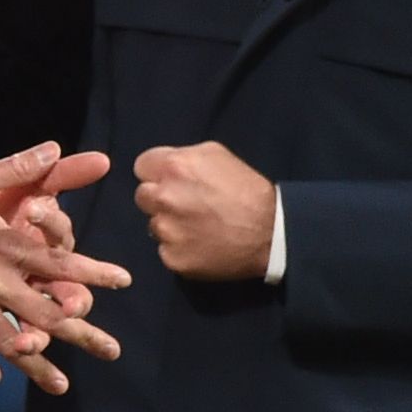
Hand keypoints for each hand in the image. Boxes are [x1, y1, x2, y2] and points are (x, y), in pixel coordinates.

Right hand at [0, 145, 129, 392]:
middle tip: (113, 351)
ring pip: (10, 341)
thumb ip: (18, 167)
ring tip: (62, 386)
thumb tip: (56, 147)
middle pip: (45, 313)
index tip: (123, 281)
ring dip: (38, 365)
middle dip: (82, 333)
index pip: (59, 262)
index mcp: (4, 244)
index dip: (93, 272)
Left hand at [132, 140, 277, 282]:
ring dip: (169, 224)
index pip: (142, 166)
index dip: (156, 173)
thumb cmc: (245, 188)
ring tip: (197, 226)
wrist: (270, 232)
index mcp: (174, 167)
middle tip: (185, 204)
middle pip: (142, 196)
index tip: (171, 181)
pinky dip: (179, 247)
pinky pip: (165, 249)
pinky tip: (200, 244)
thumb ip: (183, 156)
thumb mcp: (216, 154)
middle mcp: (164, 198)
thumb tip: (164, 166)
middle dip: (159, 198)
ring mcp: (167, 231)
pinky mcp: (172, 258)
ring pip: (153, 224)